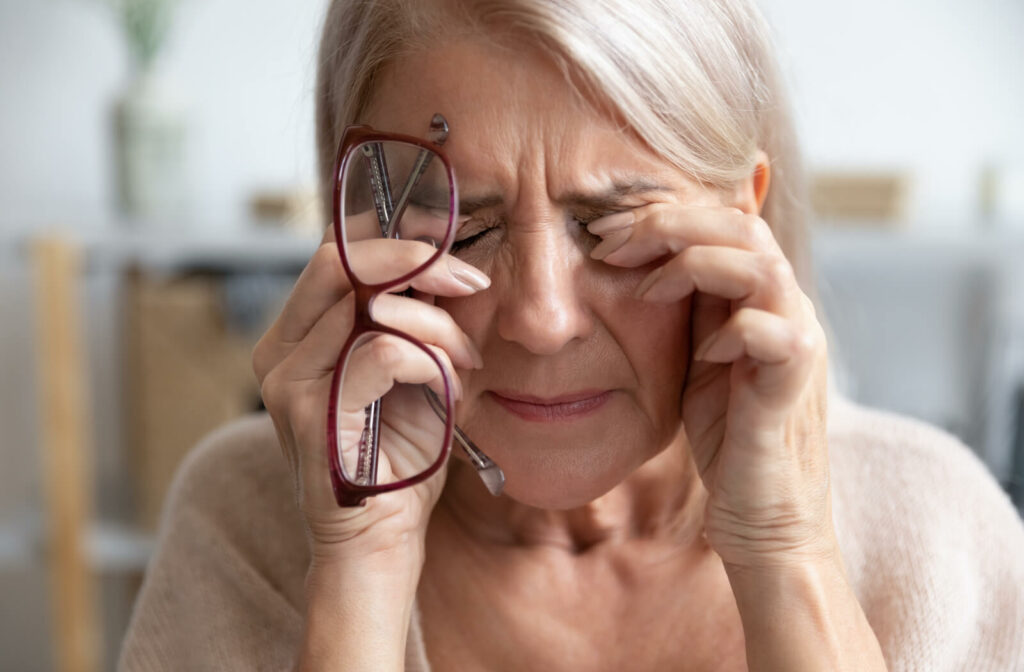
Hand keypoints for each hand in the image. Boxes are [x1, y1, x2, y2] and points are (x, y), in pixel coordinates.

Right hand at [252, 222, 488, 564]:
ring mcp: (288, 382)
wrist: (380, 542)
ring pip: (370, 305)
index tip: (452, 254)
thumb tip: (445, 262)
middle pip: (340, 261)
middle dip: (418, 262)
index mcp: (298, 337)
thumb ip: (414, 319)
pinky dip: (431, 362)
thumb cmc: (399, 457)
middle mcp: (279, 352)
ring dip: (437, 326)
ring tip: (464, 361)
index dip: (396, 240)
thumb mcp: (413, 372)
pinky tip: (448, 388)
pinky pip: (384, 352)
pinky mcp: (310, 413)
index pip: (335, 254)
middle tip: (470, 283)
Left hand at [589, 203, 832, 568]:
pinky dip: (730, 330)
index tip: (604, 231)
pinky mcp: (793, 385)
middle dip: (668, 224)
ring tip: (644, 289)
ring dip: (693, 264)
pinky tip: (702, 352)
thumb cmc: (728, 434)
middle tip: (610, 243)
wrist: (764, 513)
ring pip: (760, 265)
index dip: (664, 215)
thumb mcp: (696, 356)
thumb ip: (688, 307)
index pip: (724, 221)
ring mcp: (797, 343)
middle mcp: (788, 308)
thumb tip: (638, 259)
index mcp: (763, 296)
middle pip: (742, 226)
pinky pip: (771, 333)